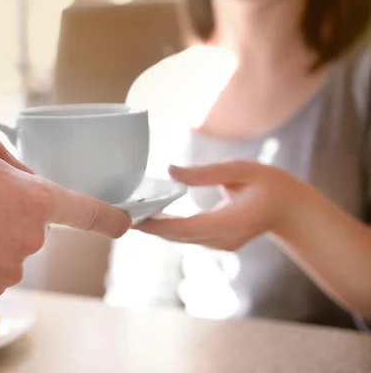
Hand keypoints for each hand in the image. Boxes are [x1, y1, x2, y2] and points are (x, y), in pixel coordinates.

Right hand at [0, 137, 130, 299]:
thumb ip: (22, 172)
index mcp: (36, 201)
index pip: (86, 213)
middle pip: (35, 230)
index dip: (108, 219)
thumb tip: (30, 185)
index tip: (123, 224)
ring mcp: (8, 269)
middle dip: (15, 216)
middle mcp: (29, 240)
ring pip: (11, 252)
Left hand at [134, 161, 311, 250]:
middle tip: (122, 211)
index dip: (157, 224)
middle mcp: (222, 240)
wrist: (292, 211)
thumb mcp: (242, 169)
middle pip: (177, 236)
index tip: (134, 218)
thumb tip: (170, 170)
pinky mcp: (216, 242)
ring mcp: (219, 245)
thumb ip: (206, 172)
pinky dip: (168, 226)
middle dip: (149, 225)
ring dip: (156, 226)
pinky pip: (187, 236)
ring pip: (180, 238)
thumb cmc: (271, 185)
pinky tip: (152, 213)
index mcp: (230, 223)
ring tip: (131, 210)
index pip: (185, 227)